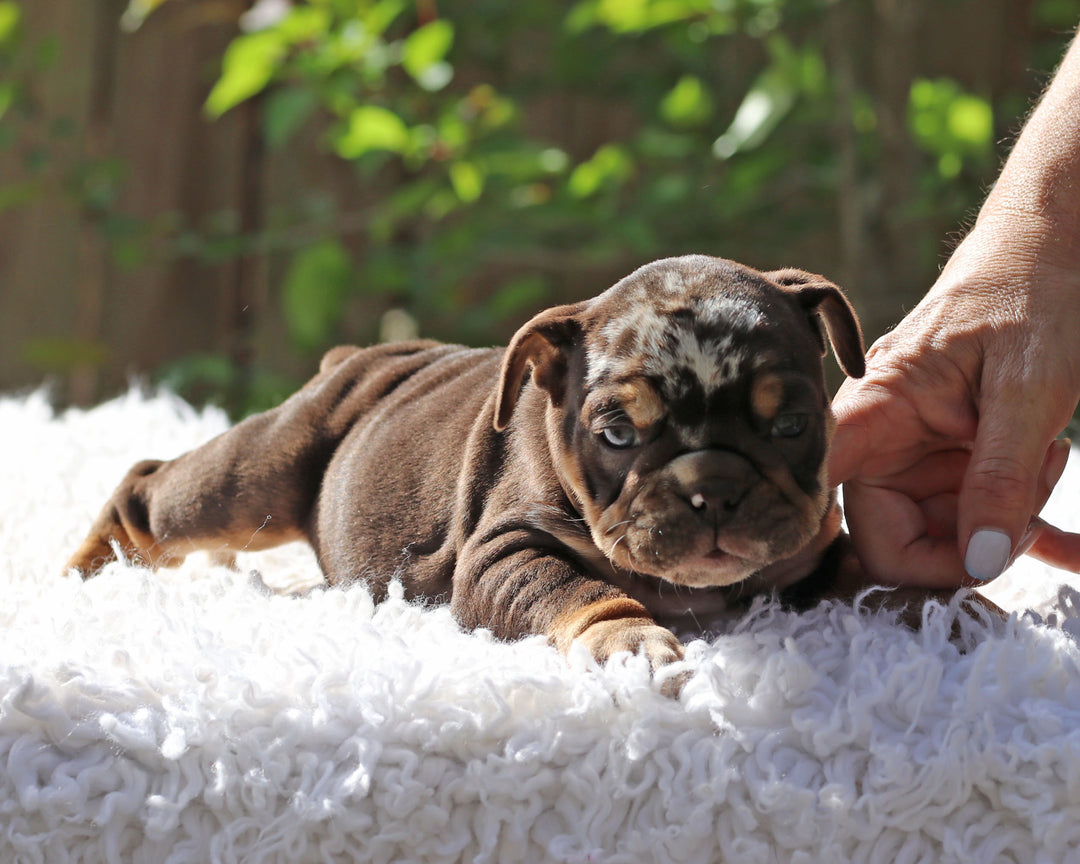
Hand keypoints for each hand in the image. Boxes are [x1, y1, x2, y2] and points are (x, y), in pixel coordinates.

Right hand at [829, 219, 1079, 585]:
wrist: (1047, 258)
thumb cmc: (1028, 300)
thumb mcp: (1026, 391)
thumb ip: (1002, 478)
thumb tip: (982, 563)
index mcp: (872, 414)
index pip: (821, 495)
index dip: (843, 539)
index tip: (943, 551)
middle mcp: (881, 444)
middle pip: (888, 540)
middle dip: (966, 549)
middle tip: (1029, 510)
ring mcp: (915, 459)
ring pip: (940, 538)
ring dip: (1007, 529)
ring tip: (1050, 463)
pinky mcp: (950, 465)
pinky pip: (974, 522)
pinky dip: (1023, 534)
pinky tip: (1070, 548)